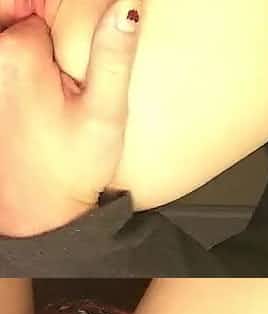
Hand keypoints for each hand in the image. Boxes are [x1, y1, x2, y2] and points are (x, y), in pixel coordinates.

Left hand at [0, 1, 140, 236]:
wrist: (38, 210)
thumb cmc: (73, 167)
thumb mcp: (106, 114)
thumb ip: (113, 57)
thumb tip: (127, 8)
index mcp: (18, 56)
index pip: (45, 5)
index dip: (68, 16)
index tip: (84, 49)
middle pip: (20, 16)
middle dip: (44, 27)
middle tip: (68, 77)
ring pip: (10, 36)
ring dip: (31, 43)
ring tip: (56, 88)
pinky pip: (6, 60)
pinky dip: (21, 60)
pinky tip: (42, 94)